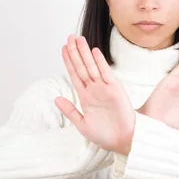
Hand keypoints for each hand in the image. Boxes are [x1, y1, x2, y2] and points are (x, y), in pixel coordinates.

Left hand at [54, 35, 134, 153]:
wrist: (122, 141)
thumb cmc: (104, 135)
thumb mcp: (82, 124)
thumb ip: (70, 111)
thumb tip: (56, 98)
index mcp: (85, 97)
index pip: (75, 75)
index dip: (69, 61)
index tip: (63, 49)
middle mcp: (94, 90)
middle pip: (82, 67)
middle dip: (75, 52)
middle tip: (69, 37)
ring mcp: (104, 88)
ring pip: (92, 67)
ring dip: (85, 53)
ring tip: (78, 39)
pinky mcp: (115, 90)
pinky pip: (106, 73)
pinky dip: (100, 62)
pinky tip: (94, 51)